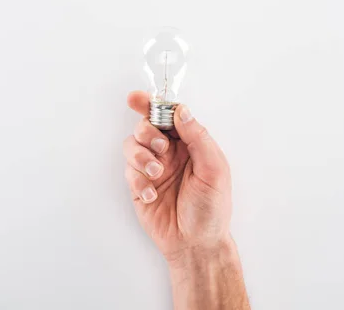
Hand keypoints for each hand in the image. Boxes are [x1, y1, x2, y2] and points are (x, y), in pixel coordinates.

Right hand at [123, 91, 231, 259]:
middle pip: (145, 126)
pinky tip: (153, 195)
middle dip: (147, 132)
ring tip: (156, 173)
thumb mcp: (214, 170)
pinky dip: (138, 181)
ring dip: (141, 156)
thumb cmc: (212, 209)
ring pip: (132, 146)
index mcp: (190, 144)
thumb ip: (198, 138)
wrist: (196, 244)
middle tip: (160, 148)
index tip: (136, 98)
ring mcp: (153, 169)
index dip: (152, 104)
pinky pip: (129, 172)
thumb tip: (181, 111)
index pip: (169, 116)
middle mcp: (170, 153)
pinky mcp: (139, 186)